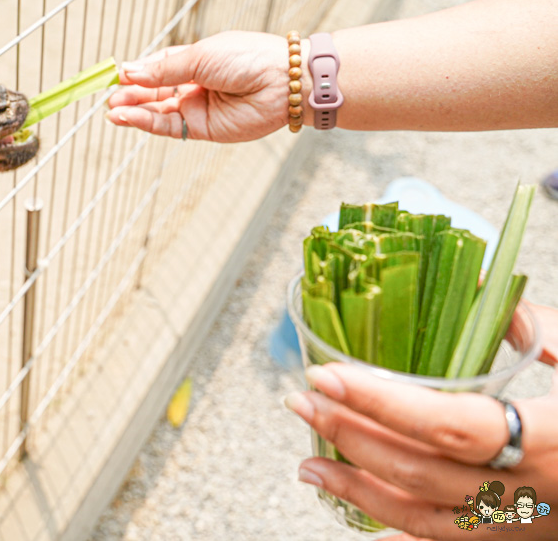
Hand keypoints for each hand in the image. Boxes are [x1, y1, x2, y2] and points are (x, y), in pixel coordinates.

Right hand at [106, 31, 293, 141]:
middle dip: (130, 95)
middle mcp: (193, 86)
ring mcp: (197, 108)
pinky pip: (168, 126)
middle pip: (153, 92)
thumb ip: (163, 69)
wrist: (282, 82)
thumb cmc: (247, 58)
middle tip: (109, 97)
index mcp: (194, 62)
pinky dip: (147, 122)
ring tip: (112, 110)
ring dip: (133, 111)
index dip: (136, 73)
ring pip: (157, 111)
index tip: (116, 76)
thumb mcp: (199, 56)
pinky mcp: (202, 129)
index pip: (156, 68)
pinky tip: (129, 117)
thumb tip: (128, 71)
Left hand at [285, 304, 557, 539]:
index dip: (377, 401)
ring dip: (357, 492)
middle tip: (300, 402)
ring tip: (307, 467)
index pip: (444, 423)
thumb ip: (548, 329)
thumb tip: (496, 314)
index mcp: (554, 440)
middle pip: (418, 471)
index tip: (324, 373)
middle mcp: (534, 495)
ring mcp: (528, 532)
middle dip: (349, 435)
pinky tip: (361, 526)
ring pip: (424, 522)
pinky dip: (401, 538)